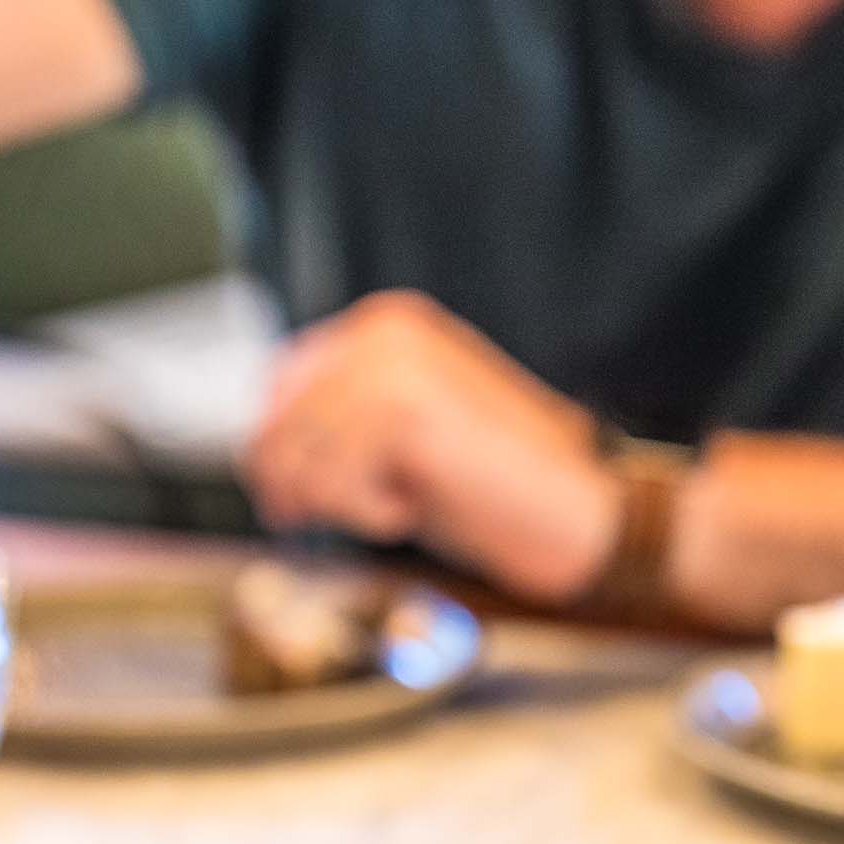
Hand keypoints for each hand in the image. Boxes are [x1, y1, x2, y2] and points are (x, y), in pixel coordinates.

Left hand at [244, 291, 621, 602]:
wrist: (581, 512)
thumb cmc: (499, 486)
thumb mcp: (405, 436)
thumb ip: (343, 421)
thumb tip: (262, 449)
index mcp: (387, 325)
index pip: (280, 383)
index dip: (275, 450)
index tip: (290, 500)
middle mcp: (383, 331)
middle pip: (276, 424)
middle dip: (300, 486)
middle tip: (350, 517)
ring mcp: (391, 364)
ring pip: (299, 459)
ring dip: (340, 505)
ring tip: (400, 507)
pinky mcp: (402, 409)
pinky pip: (332, 483)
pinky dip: (366, 514)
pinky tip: (412, 509)